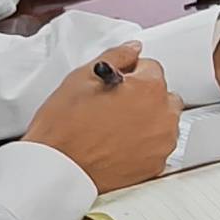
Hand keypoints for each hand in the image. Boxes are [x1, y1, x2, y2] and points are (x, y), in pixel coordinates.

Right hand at [23, 46, 181, 190]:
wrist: (56, 170)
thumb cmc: (64, 128)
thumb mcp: (82, 78)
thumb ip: (115, 56)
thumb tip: (132, 49)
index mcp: (149, 88)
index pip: (150, 67)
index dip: (129, 74)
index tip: (116, 85)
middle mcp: (163, 115)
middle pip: (161, 95)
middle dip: (142, 96)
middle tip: (113, 107)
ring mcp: (162, 143)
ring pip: (163, 122)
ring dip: (147, 120)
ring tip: (114, 128)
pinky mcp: (155, 166)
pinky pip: (157, 148)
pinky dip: (144, 146)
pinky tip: (120, 146)